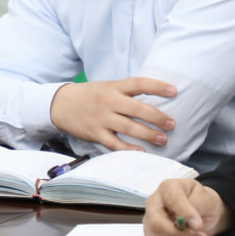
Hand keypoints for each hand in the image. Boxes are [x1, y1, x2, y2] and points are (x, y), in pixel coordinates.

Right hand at [49, 77, 176, 150]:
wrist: (60, 104)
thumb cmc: (89, 95)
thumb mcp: (107, 87)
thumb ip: (126, 92)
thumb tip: (155, 99)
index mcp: (113, 87)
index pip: (138, 84)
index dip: (157, 86)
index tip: (174, 91)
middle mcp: (108, 101)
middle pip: (137, 109)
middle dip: (157, 117)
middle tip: (171, 123)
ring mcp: (101, 118)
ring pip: (129, 127)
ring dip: (148, 134)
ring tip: (162, 139)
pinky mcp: (95, 133)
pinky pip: (114, 143)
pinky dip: (128, 148)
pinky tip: (141, 151)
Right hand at [143, 178, 233, 235]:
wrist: (202, 212)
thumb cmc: (202, 202)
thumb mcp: (206, 198)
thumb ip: (199, 206)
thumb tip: (193, 224)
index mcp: (167, 189)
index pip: (171, 201)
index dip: (184, 214)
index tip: (198, 225)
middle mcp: (154, 205)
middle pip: (156, 225)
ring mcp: (151, 224)